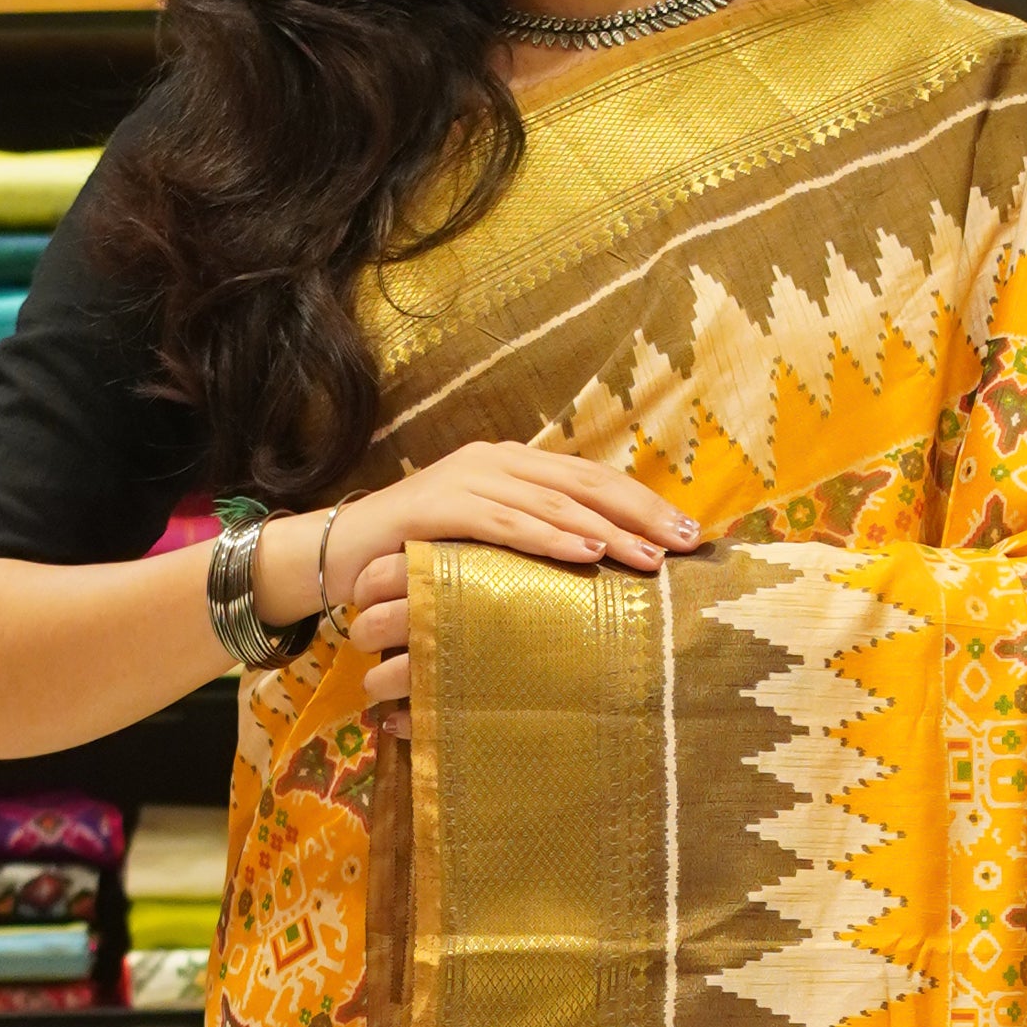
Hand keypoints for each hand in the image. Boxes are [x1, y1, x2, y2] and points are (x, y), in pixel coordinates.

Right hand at [327, 442, 700, 735]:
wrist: (338, 553)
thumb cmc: (418, 556)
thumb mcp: (488, 545)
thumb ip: (534, 540)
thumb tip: (601, 565)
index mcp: (513, 465)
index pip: (591, 477)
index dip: (642, 502)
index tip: (687, 532)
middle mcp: (495, 461)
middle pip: (585, 482)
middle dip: (641, 512)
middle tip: (686, 541)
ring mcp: (468, 478)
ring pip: (555, 501)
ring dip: (609, 529)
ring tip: (650, 555)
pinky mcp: (441, 506)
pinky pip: (508, 522)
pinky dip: (551, 537)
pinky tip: (587, 552)